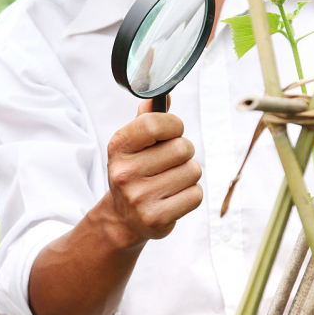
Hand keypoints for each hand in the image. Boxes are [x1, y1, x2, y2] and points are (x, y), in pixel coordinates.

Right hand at [106, 99, 202, 245]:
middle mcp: (125, 173)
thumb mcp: (133, 145)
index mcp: (118, 148)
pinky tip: (174, 196)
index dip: (173, 124)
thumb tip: (165, 96)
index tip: (173, 131)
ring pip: (193, 171)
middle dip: (184, 152)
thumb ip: (147, 119)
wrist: (124, 218)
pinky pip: (195, 194)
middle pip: (182, 148)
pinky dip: (191, 194)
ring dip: (188, 173)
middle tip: (171, 161)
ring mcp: (139, 197)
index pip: (153, 123)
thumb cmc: (134, 173)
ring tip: (172, 180)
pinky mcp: (156, 218)